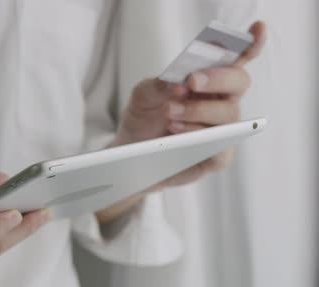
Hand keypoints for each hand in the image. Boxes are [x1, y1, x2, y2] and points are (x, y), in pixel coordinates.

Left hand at [97, 21, 265, 221]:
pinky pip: (222, 147)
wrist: (131, 151)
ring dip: (199, 110)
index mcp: (208, 79)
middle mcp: (221, 101)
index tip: (258, 28)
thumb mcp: (142, 95)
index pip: (236, 58)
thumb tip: (179, 83)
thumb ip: (158, 85)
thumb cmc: (143, 117)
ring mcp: (222, 129)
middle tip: (191, 81)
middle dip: (217, 78)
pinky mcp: (216, 156)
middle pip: (239, 82)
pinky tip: (178, 131)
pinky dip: (200, 136)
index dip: (250, 44)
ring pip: (229, 115)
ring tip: (170, 112)